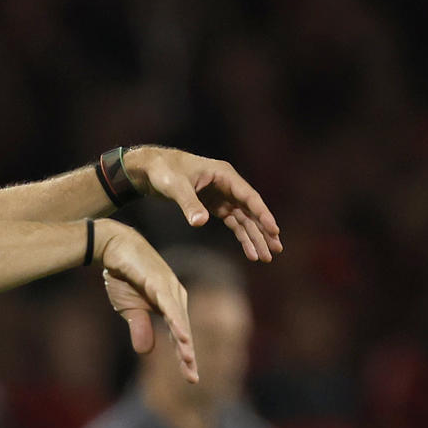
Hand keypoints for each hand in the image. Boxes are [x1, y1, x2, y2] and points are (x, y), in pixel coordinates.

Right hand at [96, 222, 195, 381]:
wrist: (112, 247)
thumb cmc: (123, 275)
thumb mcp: (129, 308)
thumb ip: (140, 327)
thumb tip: (146, 352)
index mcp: (170, 304)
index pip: (179, 334)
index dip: (183, 356)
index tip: (190, 377)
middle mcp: (175, 296)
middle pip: (183, 330)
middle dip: (186, 355)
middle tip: (192, 377)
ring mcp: (168, 287)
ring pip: (179, 320)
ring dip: (183, 341)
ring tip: (189, 361)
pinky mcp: (158, 281)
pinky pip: (169, 305)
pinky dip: (176, 321)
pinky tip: (181, 335)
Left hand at [123, 147, 281, 262]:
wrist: (151, 169)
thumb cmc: (164, 171)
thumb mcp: (175, 187)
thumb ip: (189, 204)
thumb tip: (200, 223)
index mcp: (224, 175)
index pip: (249, 197)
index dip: (263, 214)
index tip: (274, 230)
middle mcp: (228, 185)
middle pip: (252, 211)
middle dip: (264, 231)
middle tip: (276, 250)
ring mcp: (224, 196)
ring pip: (245, 220)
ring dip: (256, 238)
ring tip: (267, 257)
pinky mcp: (216, 206)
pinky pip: (234, 224)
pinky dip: (242, 238)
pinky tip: (251, 253)